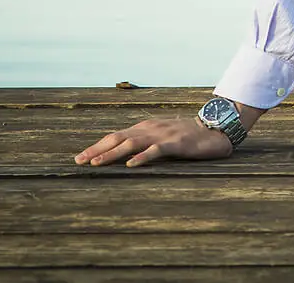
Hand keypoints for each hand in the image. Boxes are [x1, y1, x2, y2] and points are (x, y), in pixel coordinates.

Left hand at [74, 114, 235, 167]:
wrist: (215, 128)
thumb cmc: (187, 135)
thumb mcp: (161, 136)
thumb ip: (144, 141)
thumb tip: (123, 152)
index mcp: (144, 127)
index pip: (116, 136)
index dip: (97, 146)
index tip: (80, 158)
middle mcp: (149, 128)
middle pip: (118, 137)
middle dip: (97, 149)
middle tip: (78, 161)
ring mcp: (162, 134)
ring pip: (131, 143)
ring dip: (112, 153)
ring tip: (97, 163)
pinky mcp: (175, 143)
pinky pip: (156, 150)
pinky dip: (142, 157)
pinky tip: (131, 164)